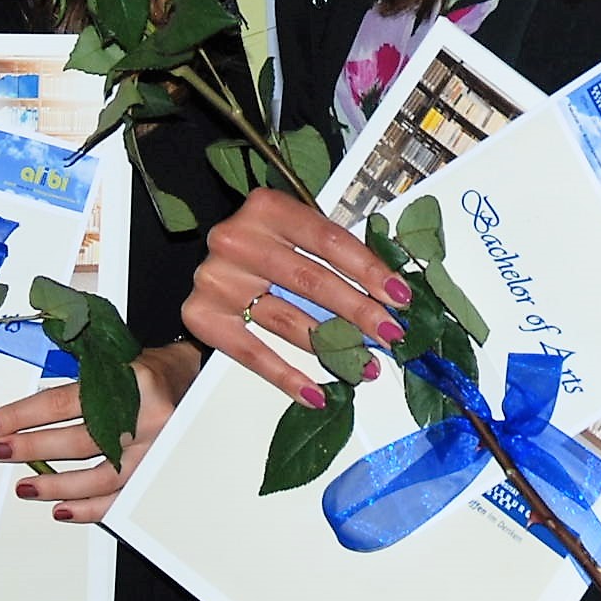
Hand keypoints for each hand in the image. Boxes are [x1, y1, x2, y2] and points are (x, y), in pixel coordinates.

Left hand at [0, 342, 198, 522]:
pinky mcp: (159, 472)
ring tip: (25, 487)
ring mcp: (157, 450)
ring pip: (98, 478)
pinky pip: (120, 499)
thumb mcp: (114, 362)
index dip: (21, 415)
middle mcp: (147, 418)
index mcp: (131, 381)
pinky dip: (88, 509)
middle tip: (0, 452)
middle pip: (78, 441)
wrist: (196, 381)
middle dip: (31, 449)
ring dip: (54, 485)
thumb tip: (25, 414)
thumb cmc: (150, 371)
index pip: (63, 402)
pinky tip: (61, 509)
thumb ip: (78, 386)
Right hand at [180, 189, 412, 406]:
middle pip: (311, 281)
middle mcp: (238, 239)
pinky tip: (315, 393)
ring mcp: (216, 278)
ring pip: (285, 319)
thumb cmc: (263, 245)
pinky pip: (252, 352)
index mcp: (267, 208)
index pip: (329, 241)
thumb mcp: (295, 233)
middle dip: (358, 312)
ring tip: (363, 365)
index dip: (369, 270)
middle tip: (390, 335)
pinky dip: (286, 376)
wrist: (206, 261)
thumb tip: (390, 295)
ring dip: (330, 347)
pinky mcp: (202, 315)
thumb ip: (334, 254)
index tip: (399, 297)